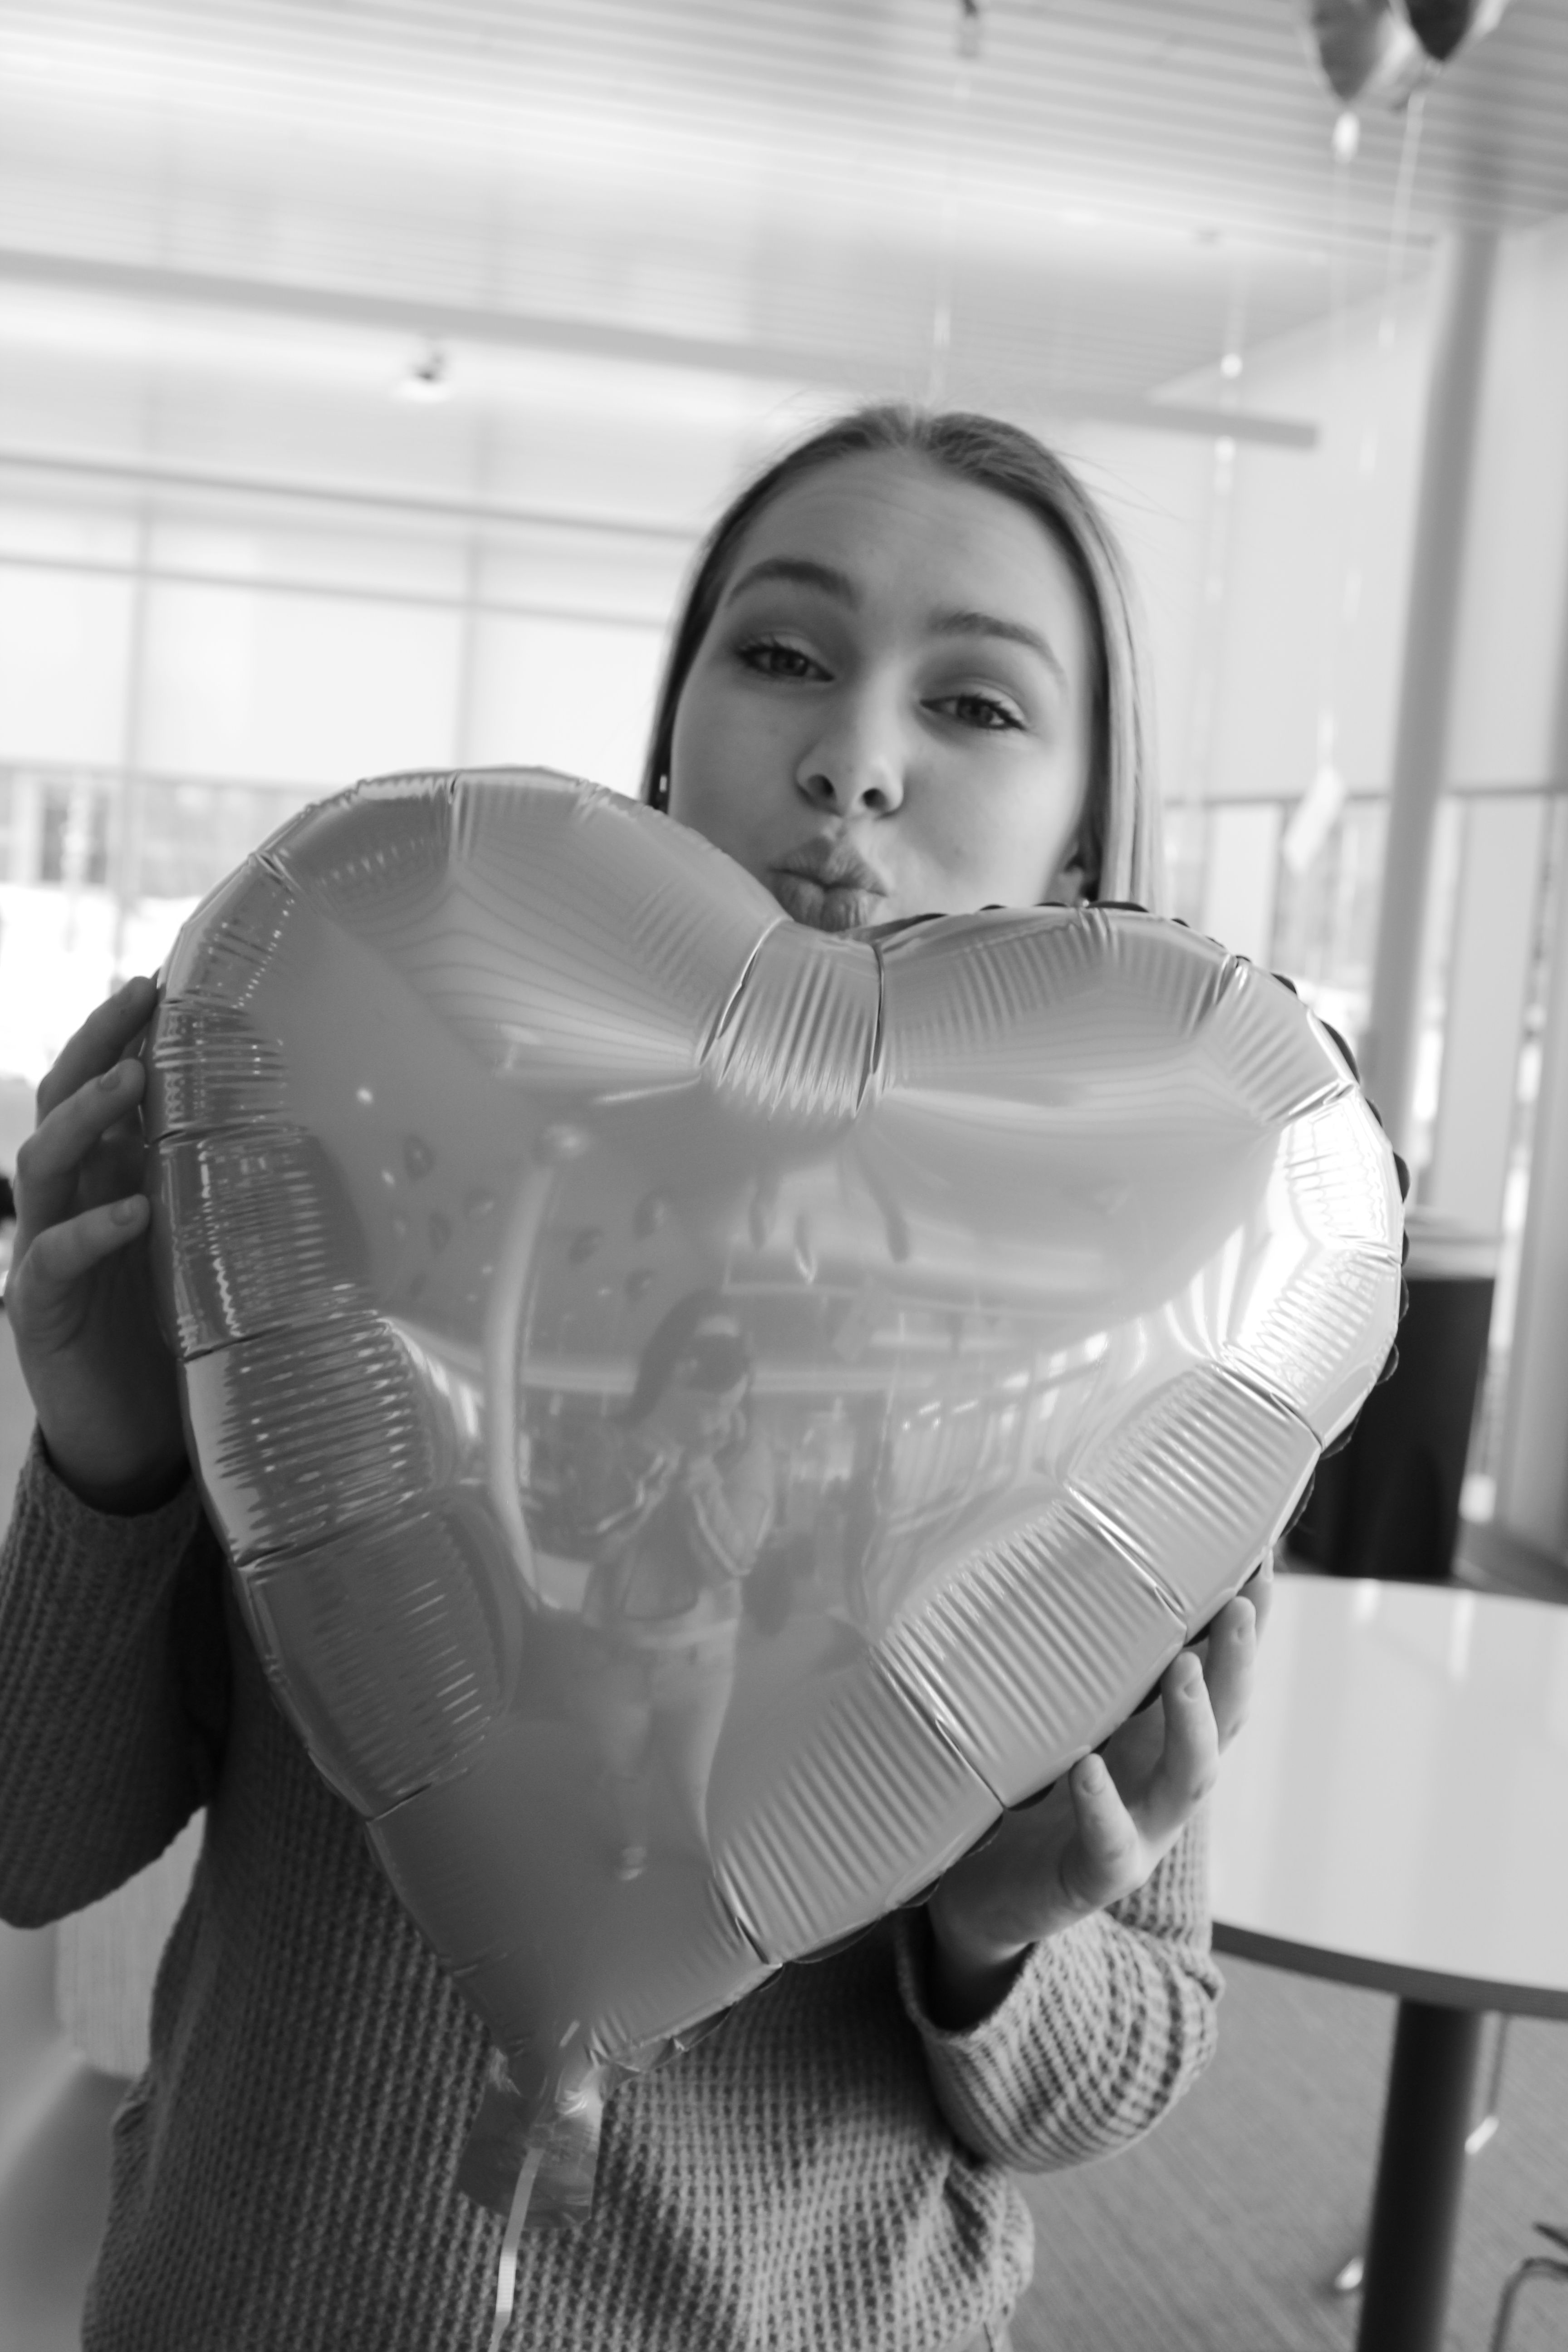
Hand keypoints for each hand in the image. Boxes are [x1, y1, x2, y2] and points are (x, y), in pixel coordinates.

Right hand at [6, 977, 187, 1512]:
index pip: (106, 1091)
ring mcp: (45, 1252)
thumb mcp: (217, 1256)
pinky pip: (51, 1258)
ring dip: (86, 1117)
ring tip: (131, 1082)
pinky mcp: (39, 1310)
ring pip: (41, 1163)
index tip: (164, 983)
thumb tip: (318, 1143)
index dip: (126, 1037)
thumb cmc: (180, 1341)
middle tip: (136, 995)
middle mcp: (71, 1204)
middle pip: (62, 1102)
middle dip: (95, 1044)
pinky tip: (134, 1213)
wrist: (137, 1440)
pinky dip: (90, 1232)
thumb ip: (239, 1202)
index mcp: (111, 1180)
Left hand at [924, 1555, 1271, 2026]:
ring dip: (1194, 1721)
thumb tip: (1075, 1563)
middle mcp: (1164, 1776)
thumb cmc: (1031, 1788)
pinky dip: (1103, 1806)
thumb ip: (1086, 1661)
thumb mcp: (1066, 1713)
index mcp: (1159, 1729)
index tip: (1262, 1554)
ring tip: (1185, 1667)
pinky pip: (1110, 1844)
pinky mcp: (1095, 1875)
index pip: (1219, 1669)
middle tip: (1242, 1601)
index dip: (1248, 1619)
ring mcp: (1141, 1829)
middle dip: (1240, 1660)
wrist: (990, 1891)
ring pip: (1190, 1778)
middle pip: (1225, 1715)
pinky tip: (1088, 1769)